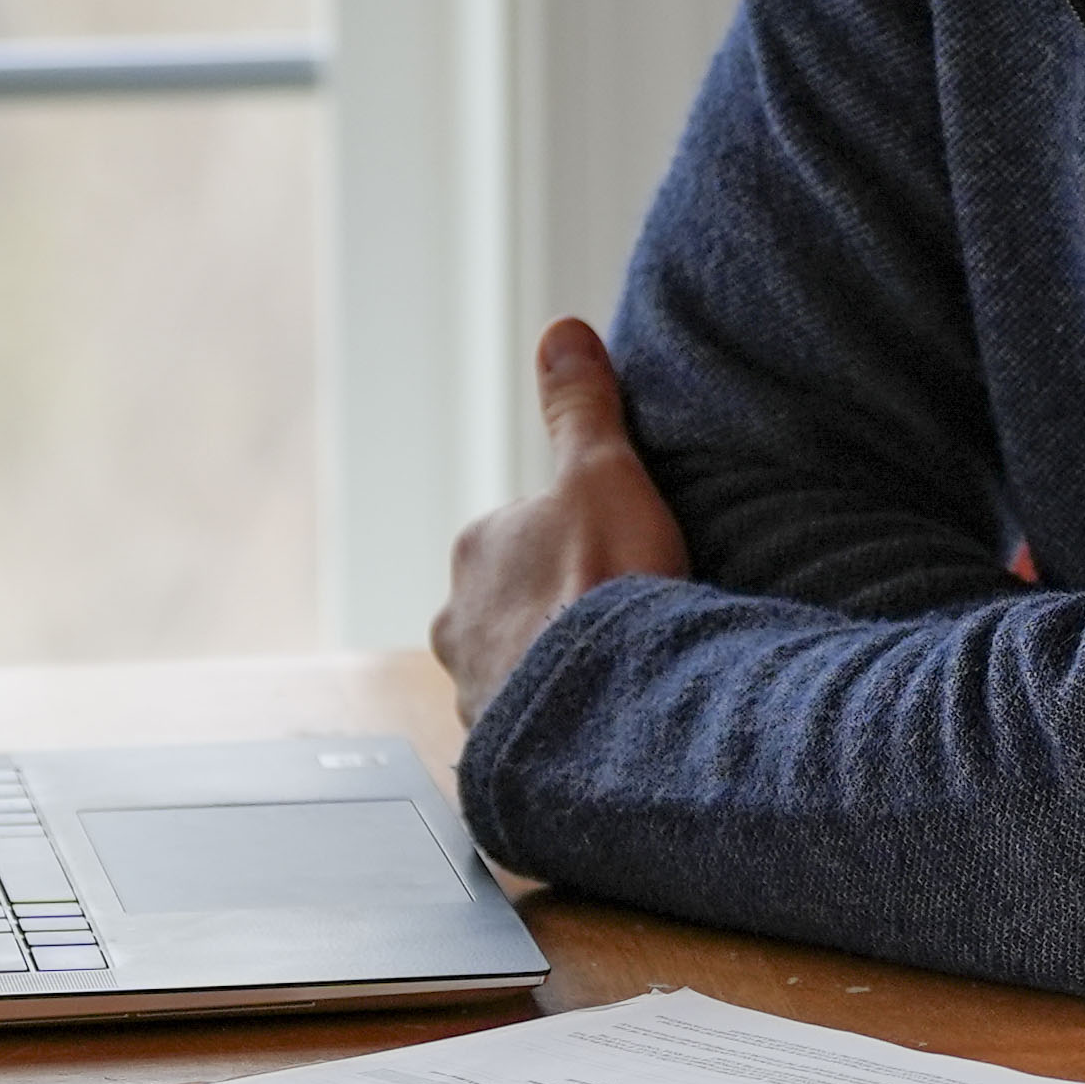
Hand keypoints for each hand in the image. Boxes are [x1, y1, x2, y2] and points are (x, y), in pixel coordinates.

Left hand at [431, 318, 689, 724]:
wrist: (607, 709)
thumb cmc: (603, 585)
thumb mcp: (603, 472)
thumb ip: (581, 408)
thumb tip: (560, 333)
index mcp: (477, 548)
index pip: (527, 531)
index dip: (583, 540)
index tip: (625, 556)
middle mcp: (457, 621)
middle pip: (516, 602)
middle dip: (560, 609)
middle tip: (627, 615)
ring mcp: (473, 691)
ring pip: (521, 667)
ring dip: (561, 669)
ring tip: (622, 672)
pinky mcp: (498, 750)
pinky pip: (534, 727)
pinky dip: (565, 722)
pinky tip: (608, 720)